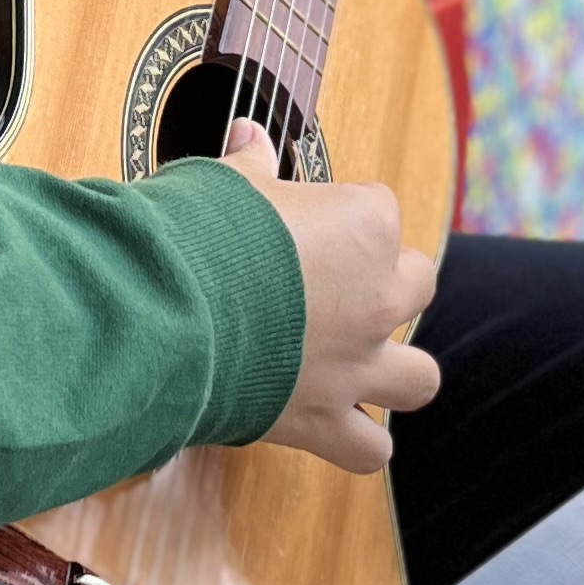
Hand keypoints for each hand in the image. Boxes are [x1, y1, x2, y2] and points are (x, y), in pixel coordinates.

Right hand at [222, 122, 440, 472]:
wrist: (164, 312)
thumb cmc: (195, 234)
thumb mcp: (223, 182)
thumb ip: (249, 163)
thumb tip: (247, 134)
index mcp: (365, 226)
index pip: (379, 208)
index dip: (341, 213)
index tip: (300, 221)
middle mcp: (377, 297)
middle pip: (416, 282)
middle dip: (386, 284)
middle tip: (338, 286)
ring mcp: (356, 365)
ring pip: (419, 379)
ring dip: (397, 371)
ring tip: (361, 363)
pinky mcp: (323, 419)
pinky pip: (370, 450)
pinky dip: (359, 443)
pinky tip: (337, 426)